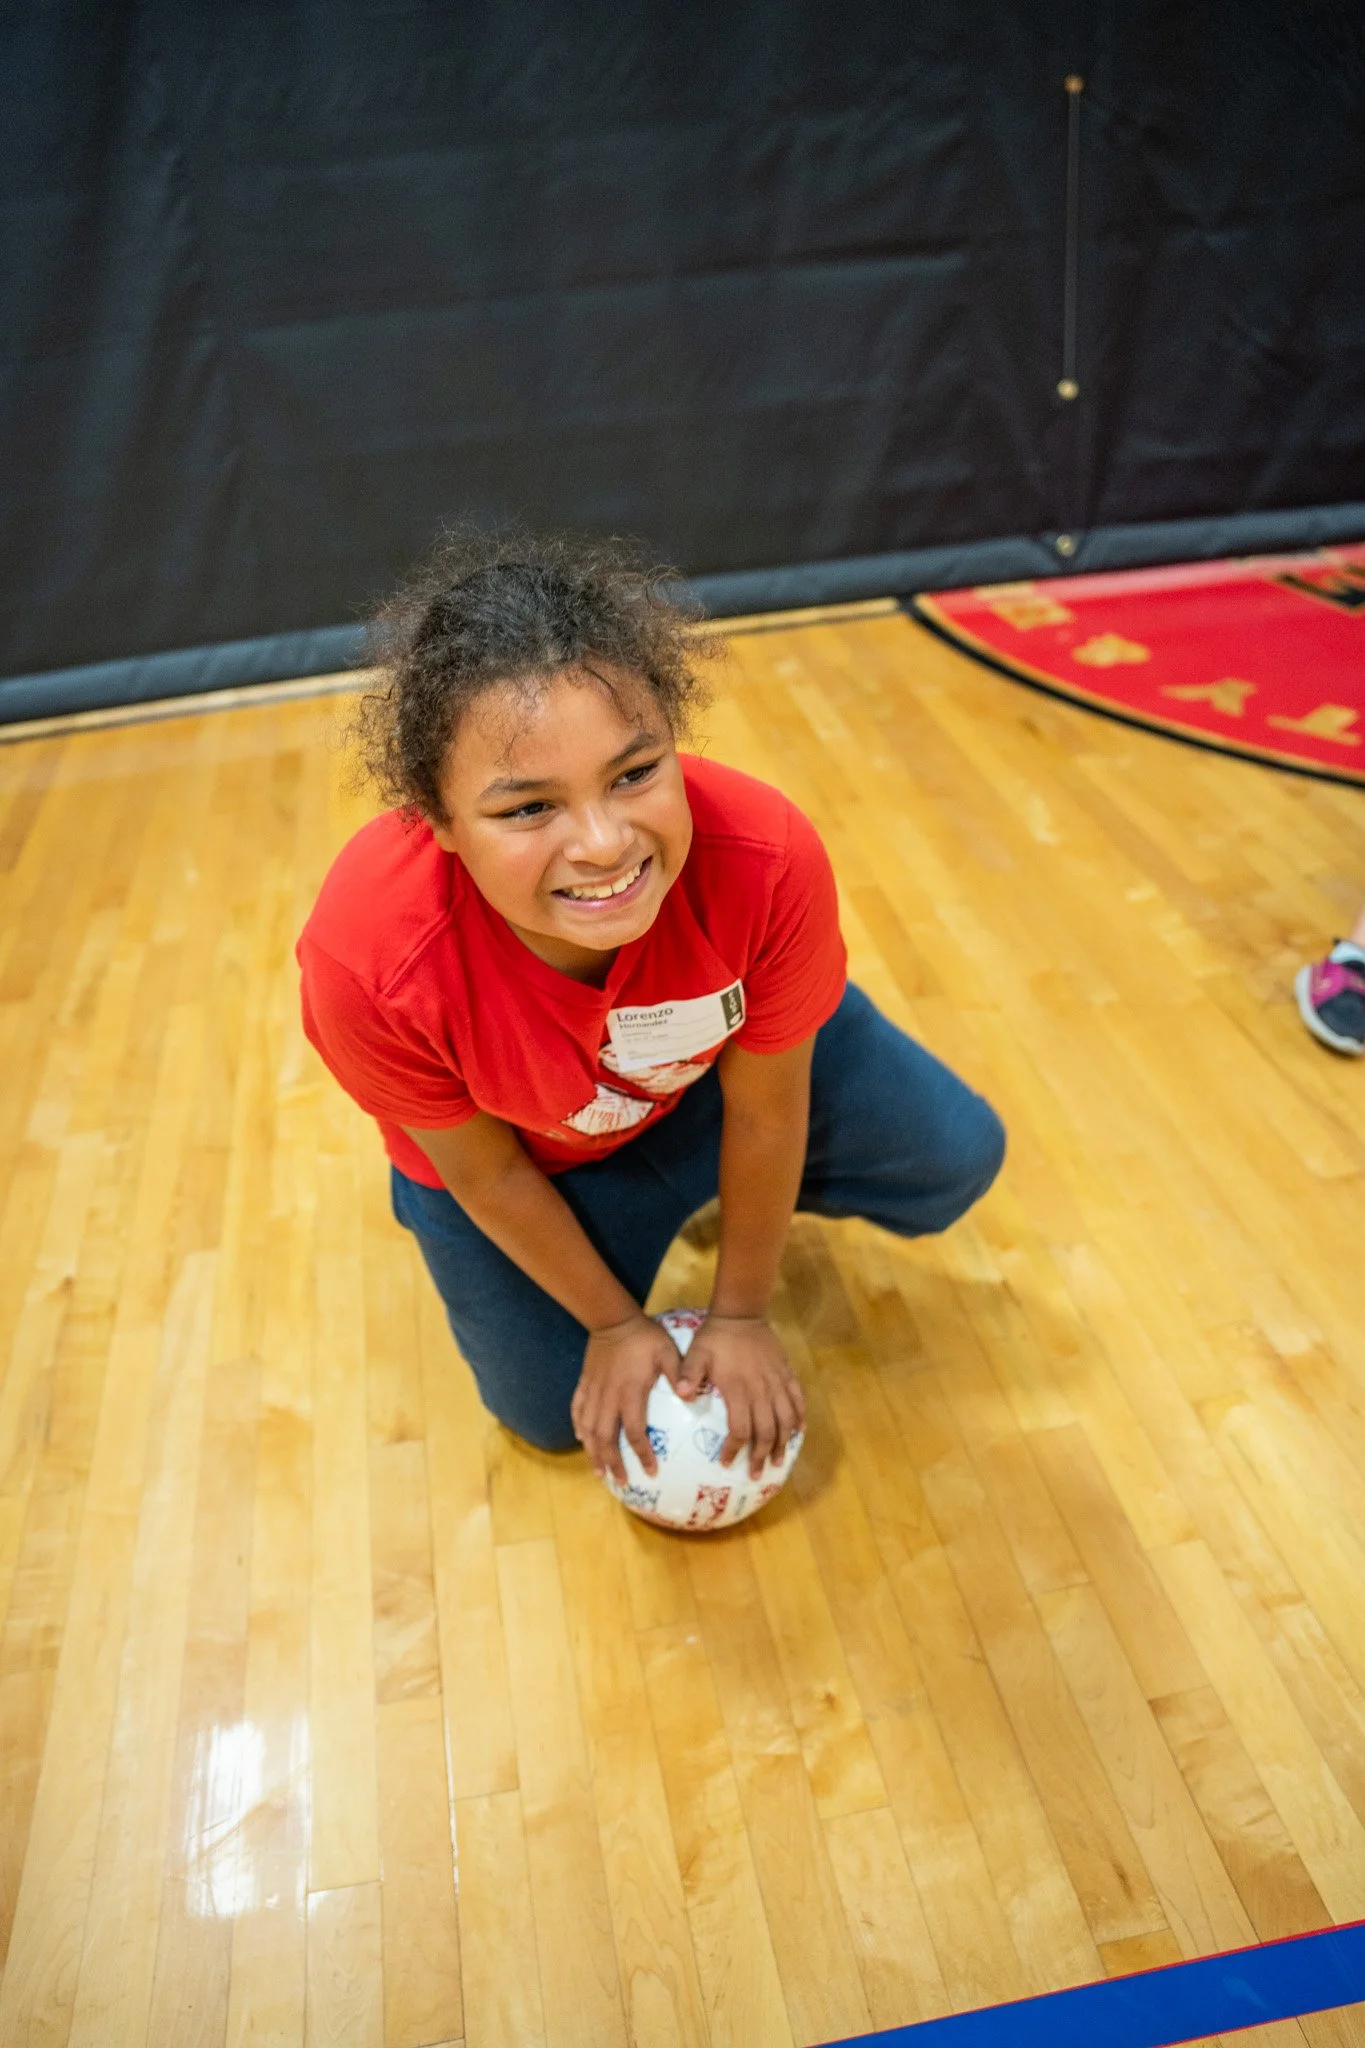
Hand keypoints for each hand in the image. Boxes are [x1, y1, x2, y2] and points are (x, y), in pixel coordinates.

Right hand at [572, 1312, 690, 1484]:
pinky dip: (579, 1427)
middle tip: (621, 1481)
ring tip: (599, 1471)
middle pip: (606, 1438)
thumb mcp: (667, 1351)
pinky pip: (577, 1410)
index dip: (642, 1454)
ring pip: (589, 1429)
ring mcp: (594, 1392)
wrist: (612, 1318)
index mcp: (630, 1393)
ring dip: (594, 1452)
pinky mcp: (585, 1384)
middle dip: (612, 1462)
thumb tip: (691, 1397)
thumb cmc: (644, 1336)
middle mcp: (609, 1397)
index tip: (651, 1471)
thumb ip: (678, 1374)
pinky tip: (582, 1439)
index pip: (634, 1432)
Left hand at [685, 1315, 804, 1479]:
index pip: (740, 1429)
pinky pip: (798, 1400)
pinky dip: (800, 1417)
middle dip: (762, 1455)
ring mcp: (777, 1382)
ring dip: (783, 1443)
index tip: (727, 1463)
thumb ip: (689, 1374)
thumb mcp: (697, 1353)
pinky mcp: (787, 1374)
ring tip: (779, 1461)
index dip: (735, 1449)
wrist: (742, 1313)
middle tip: (757, 1473)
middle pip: (766, 1431)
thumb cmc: (716, 1337)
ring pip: (786, 1420)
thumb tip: (682, 1395)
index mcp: (739, 1389)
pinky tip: (798, 1432)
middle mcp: (761, 1390)